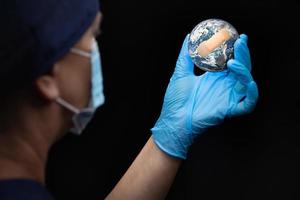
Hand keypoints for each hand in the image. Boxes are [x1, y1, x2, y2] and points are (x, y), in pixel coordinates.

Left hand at [151, 34, 258, 158]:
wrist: (173, 120)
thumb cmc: (176, 100)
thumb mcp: (181, 73)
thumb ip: (186, 55)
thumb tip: (188, 37)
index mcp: (214, 78)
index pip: (231, 61)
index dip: (236, 49)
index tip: (237, 36)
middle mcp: (224, 86)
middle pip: (241, 68)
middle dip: (243, 54)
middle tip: (240, 42)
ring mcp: (228, 98)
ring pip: (246, 82)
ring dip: (244, 70)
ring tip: (233, 62)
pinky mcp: (229, 110)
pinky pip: (248, 104)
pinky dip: (252, 94)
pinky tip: (250, 83)